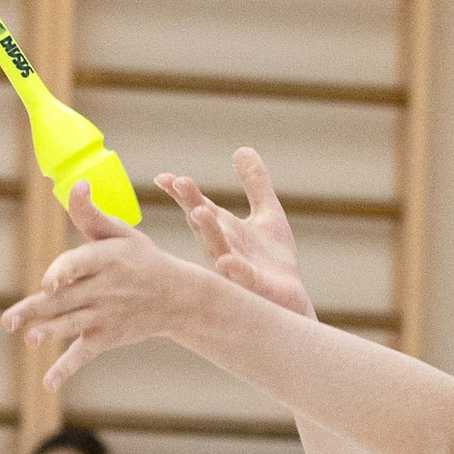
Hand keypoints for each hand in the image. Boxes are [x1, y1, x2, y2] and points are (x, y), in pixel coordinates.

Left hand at [1, 194, 205, 393]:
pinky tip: (48, 384)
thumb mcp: (121, 232)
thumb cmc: (142, 259)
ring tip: (30, 340)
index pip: (78, 264)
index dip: (61, 272)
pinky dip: (66, 369)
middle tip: (9, 320)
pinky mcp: (106, 337)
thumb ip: (91, 214)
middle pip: (65, 299)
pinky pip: (83, 354)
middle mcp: (103, 288)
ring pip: (72, 325)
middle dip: (37, 309)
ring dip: (51, 333)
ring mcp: (104, 315)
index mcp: (105, 259)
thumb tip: (76, 184)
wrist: (178, 297)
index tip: (47, 281)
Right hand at [157, 148, 313, 319]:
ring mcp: (235, 270)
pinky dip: (234, 270)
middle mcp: (223, 248)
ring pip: (216, 249)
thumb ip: (255, 184)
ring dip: (207, 231)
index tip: (164, 176)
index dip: (182, 192)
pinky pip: (241, 279)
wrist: (289, 304)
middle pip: (203, 224)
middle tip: (180, 182)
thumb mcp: (267, 215)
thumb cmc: (271, 263)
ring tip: (200, 211)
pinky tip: (227, 261)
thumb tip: (242, 149)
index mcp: (224, 230)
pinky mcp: (254, 289)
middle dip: (192, 203)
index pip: (199, 206)